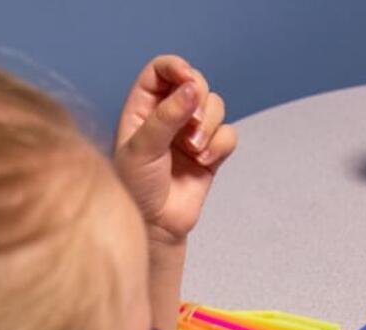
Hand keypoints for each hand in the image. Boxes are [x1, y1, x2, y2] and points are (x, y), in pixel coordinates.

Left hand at [113, 55, 237, 244]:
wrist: (154, 225)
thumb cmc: (136, 188)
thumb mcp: (142, 148)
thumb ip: (166, 116)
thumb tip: (192, 88)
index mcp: (143, 108)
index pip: (161, 71)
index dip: (176, 68)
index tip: (186, 78)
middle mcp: (169, 116)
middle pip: (195, 83)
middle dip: (198, 100)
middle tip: (190, 125)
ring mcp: (191, 134)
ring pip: (215, 106)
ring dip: (209, 125)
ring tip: (194, 149)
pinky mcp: (211, 153)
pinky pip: (228, 134)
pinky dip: (220, 144)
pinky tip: (204, 160)